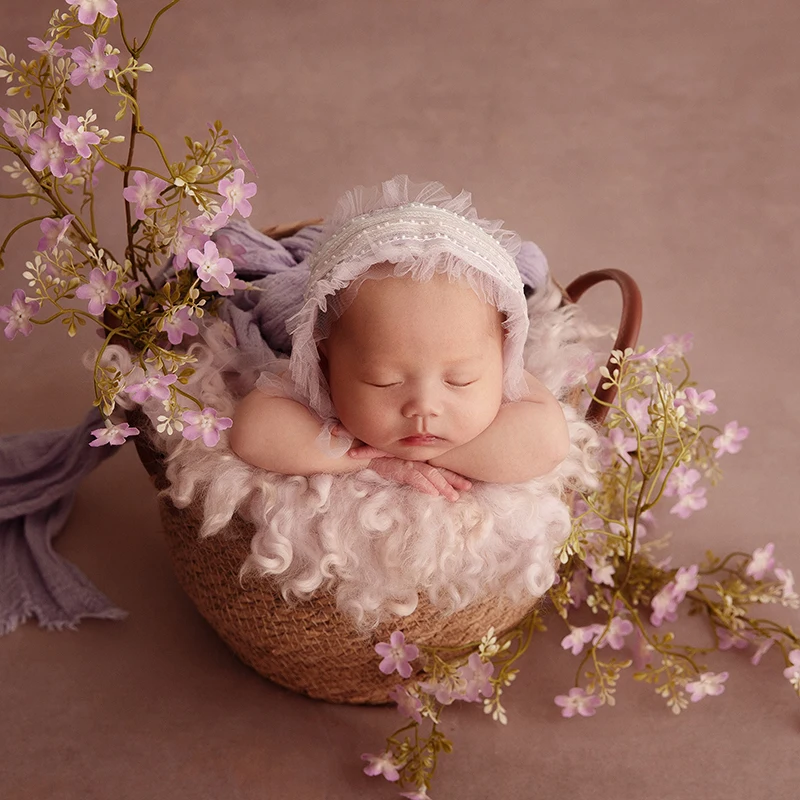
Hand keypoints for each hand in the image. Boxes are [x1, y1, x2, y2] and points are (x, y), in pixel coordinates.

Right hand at [358, 452, 472, 501]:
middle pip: (436, 472)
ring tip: (454, 496)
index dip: (452, 476)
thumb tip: (419, 481)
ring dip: (442, 486)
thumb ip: (404, 470)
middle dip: (453, 480)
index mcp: (414, 460)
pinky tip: (432, 492)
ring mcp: (404, 463)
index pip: (436, 469)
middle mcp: (412, 460)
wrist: (354, 448)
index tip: (467, 484)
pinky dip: (422, 484)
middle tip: (469, 488)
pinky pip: (412, 477)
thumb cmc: (372, 453)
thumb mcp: (391, 462)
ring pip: (428, 475)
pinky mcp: (395, 467)